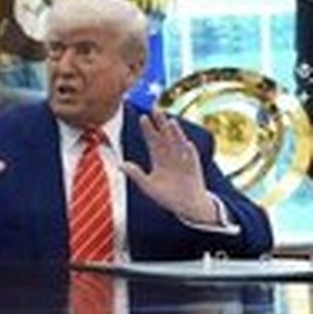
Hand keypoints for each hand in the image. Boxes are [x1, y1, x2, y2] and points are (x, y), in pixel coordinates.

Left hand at [122, 108, 217, 223]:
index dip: (147, 128)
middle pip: (164, 135)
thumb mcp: (147, 186)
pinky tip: (186, 142)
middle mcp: (170, 155)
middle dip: (160, 121)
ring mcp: (183, 159)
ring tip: (170, 121)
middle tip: (155, 107)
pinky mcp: (194, 167)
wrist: (186, 206)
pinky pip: (191, 157)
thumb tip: (120, 164)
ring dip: (175, 132)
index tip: (142, 117)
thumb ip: (135, 174)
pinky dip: (188, 150)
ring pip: (178, 142)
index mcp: (158, 158)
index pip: (152, 139)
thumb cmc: (166, 196)